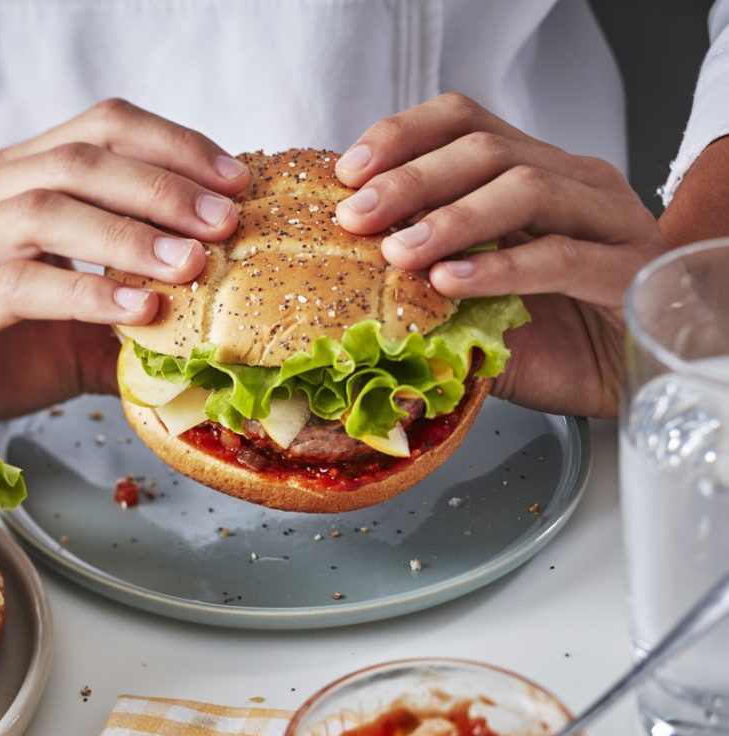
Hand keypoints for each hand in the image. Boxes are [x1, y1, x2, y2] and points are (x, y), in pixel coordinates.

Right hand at [0, 99, 249, 421]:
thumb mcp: (80, 325)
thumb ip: (138, 310)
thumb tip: (224, 321)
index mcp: (14, 179)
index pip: (99, 130)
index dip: (173, 145)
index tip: (236, 181)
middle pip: (78, 161)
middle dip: (161, 186)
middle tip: (225, 221)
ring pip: (44, 211)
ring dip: (128, 234)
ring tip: (192, 263)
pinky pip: (16, 286)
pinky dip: (84, 293)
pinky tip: (138, 309)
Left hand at [332, 92, 664, 417]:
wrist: (626, 381)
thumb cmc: (547, 336)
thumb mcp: (470, 298)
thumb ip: (424, 273)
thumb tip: (340, 269)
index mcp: (533, 169)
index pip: (464, 121)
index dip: (403, 136)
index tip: (348, 173)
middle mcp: (574, 181)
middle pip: (487, 150)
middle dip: (411, 180)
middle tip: (356, 216)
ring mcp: (608, 221)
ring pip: (527, 190)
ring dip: (452, 219)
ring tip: (399, 252)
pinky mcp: (628, 271)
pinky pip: (560, 257)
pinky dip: (500, 269)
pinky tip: (452, 284)